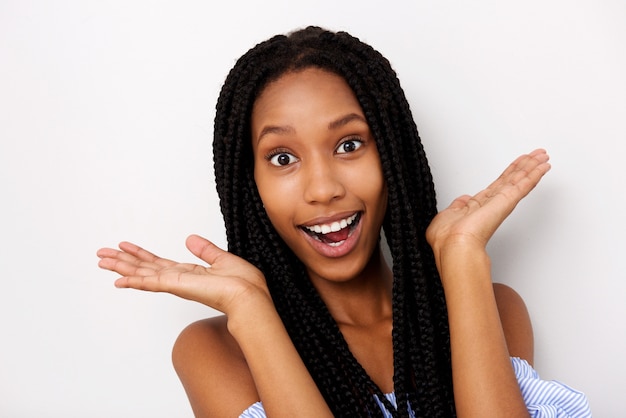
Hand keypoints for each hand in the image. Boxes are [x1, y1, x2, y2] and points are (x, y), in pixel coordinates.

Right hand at [96, 234, 268, 313]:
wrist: (249, 296)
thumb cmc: (244, 284)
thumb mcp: (223, 259)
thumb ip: (206, 250)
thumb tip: (191, 239)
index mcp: (189, 273)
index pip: (159, 263)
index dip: (141, 255)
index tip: (124, 247)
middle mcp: (179, 279)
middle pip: (144, 268)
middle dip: (123, 261)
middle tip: (101, 254)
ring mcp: (176, 284)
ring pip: (142, 274)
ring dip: (121, 267)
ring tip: (101, 260)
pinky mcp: (177, 286)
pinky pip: (151, 282)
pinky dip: (134, 281)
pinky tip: (118, 279)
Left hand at [426, 149, 550, 254]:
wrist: (453, 244)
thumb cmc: (448, 237)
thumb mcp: (448, 215)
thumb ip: (456, 206)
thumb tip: (461, 200)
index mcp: (479, 205)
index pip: (499, 184)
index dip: (510, 173)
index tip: (518, 165)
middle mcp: (492, 203)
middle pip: (513, 179)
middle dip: (525, 166)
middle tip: (537, 155)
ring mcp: (501, 202)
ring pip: (520, 179)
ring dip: (532, 166)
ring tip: (542, 155)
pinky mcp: (507, 201)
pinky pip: (524, 185)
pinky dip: (534, 174)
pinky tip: (543, 166)